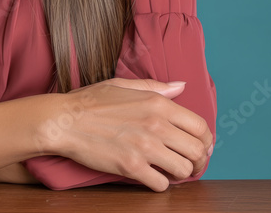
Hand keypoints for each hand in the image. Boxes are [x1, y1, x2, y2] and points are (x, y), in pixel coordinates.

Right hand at [37, 77, 212, 191]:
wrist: (64, 121)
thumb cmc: (90, 101)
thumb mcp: (123, 85)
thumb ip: (156, 87)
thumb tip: (181, 87)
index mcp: (157, 103)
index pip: (200, 126)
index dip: (206, 141)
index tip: (201, 147)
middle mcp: (156, 124)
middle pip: (197, 150)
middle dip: (198, 161)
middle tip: (189, 164)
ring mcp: (144, 147)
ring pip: (183, 169)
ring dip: (180, 173)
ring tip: (171, 171)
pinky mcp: (131, 167)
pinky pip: (161, 184)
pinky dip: (160, 184)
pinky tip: (152, 177)